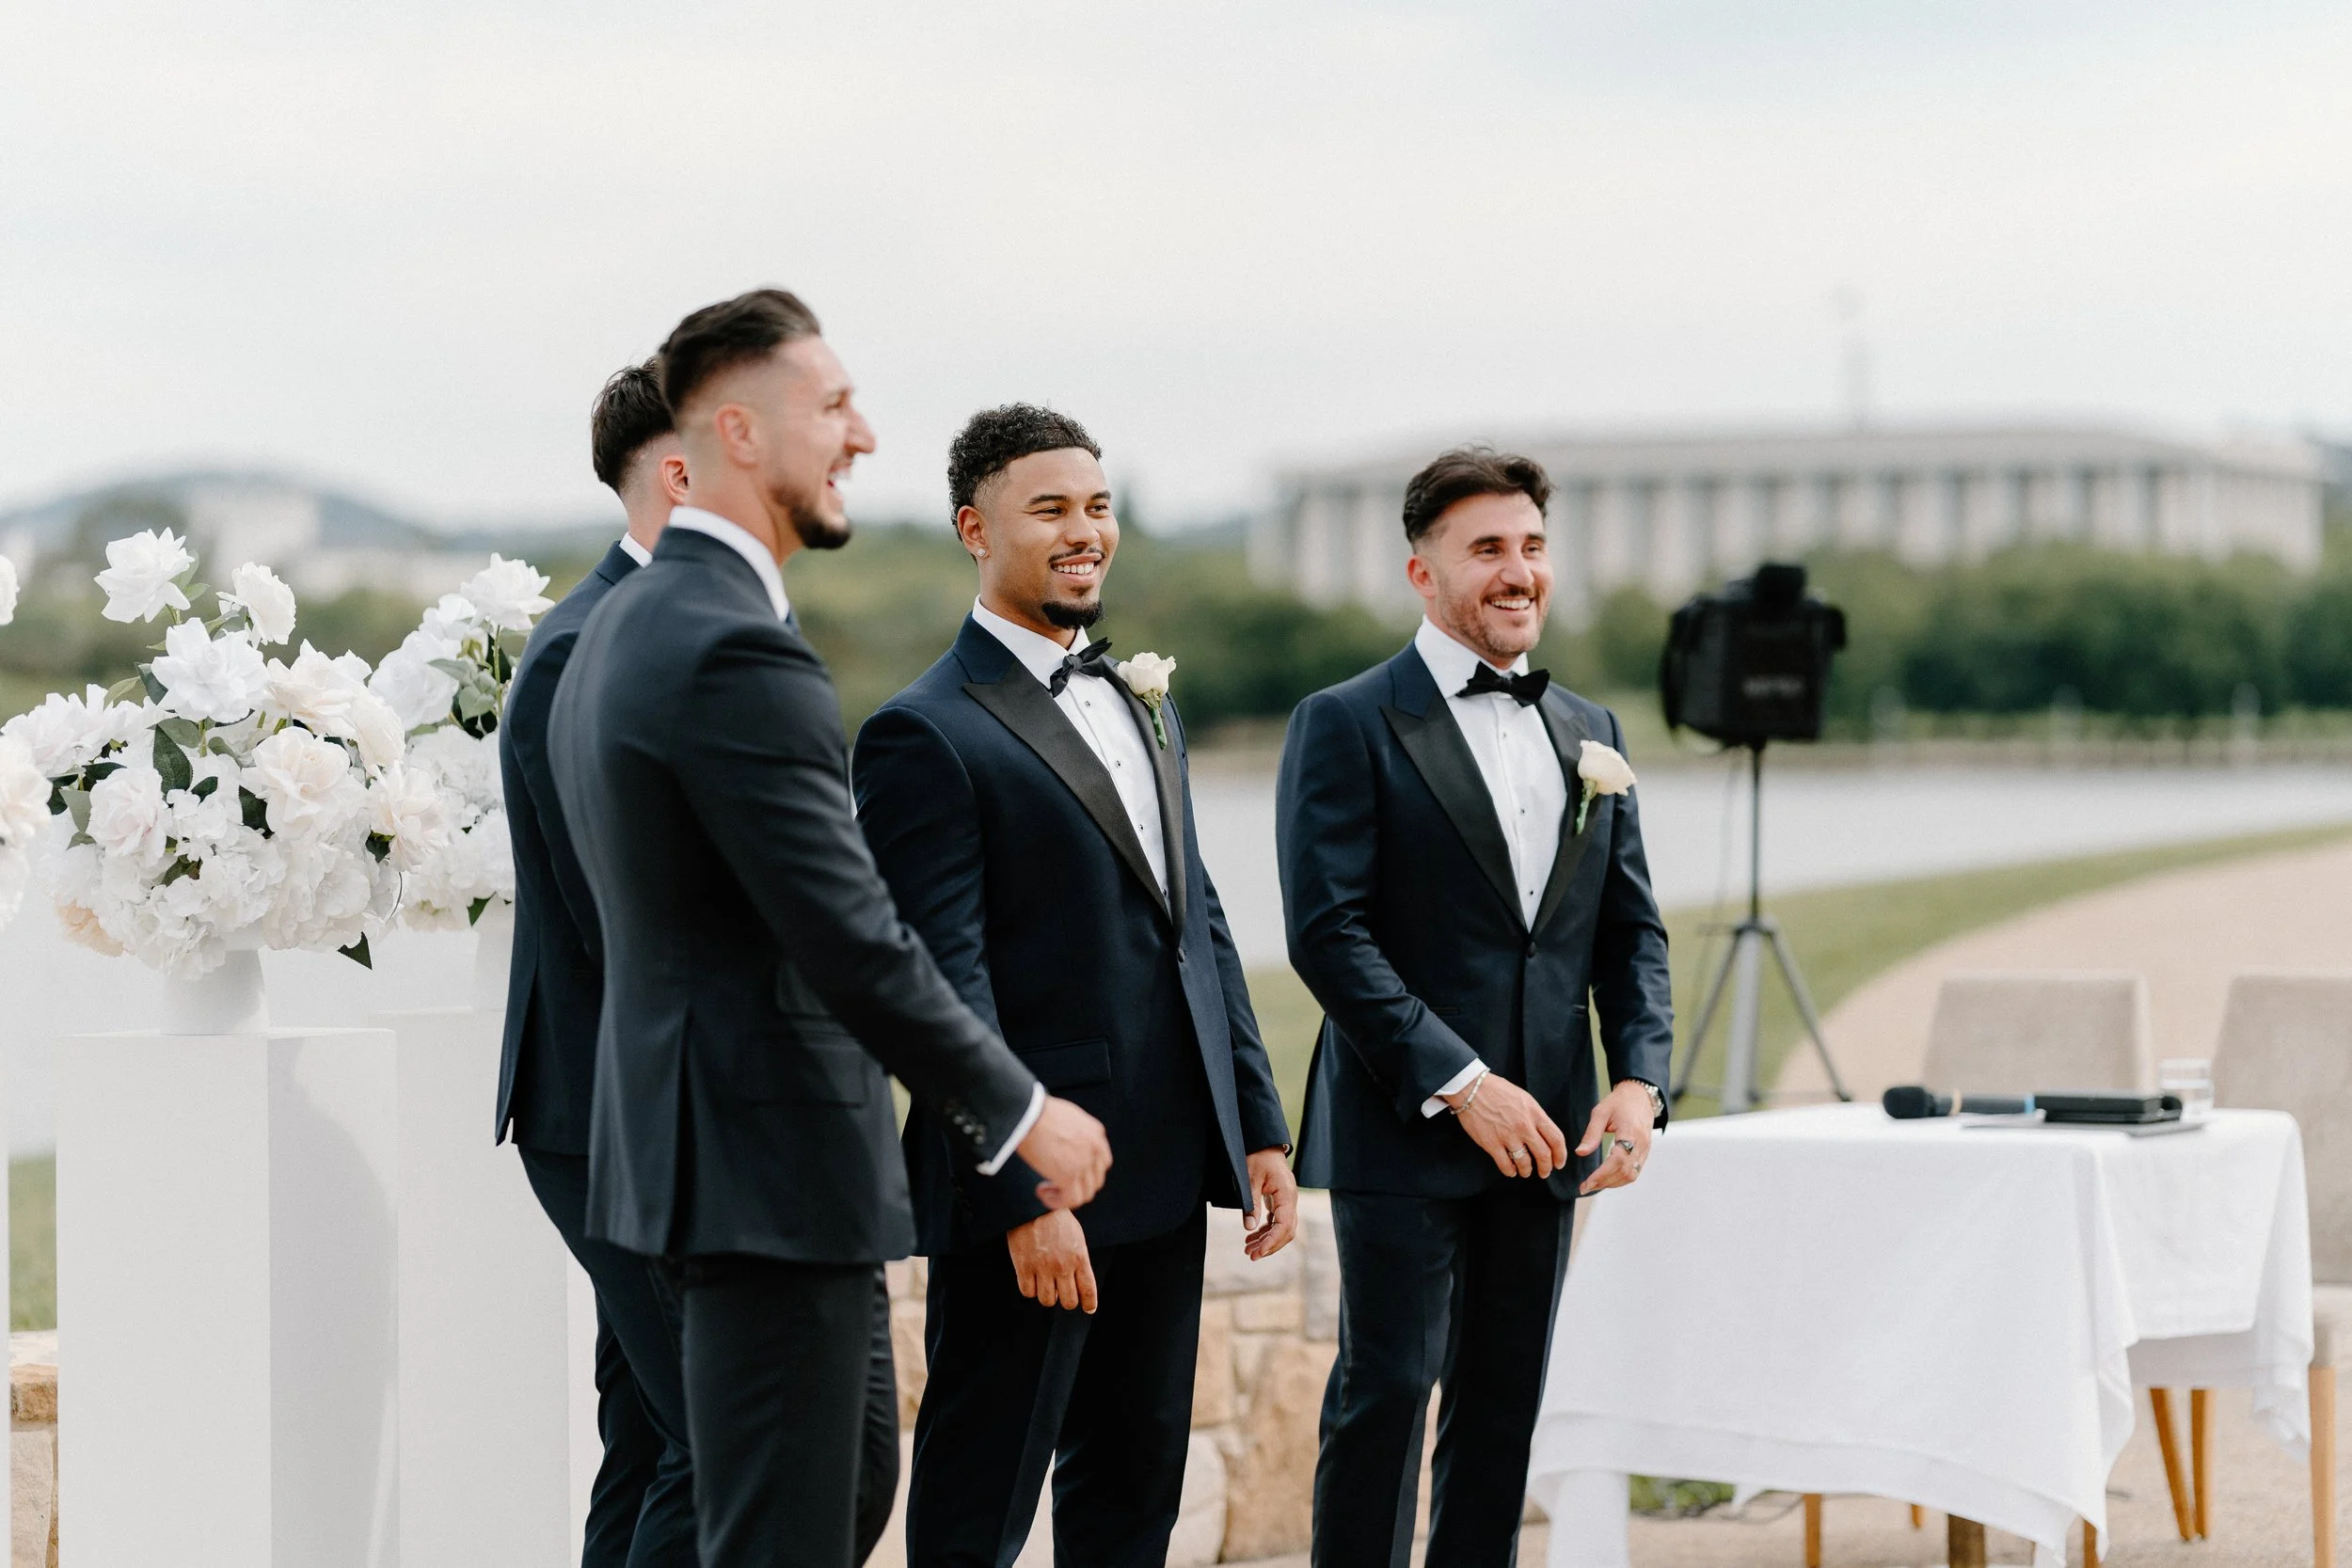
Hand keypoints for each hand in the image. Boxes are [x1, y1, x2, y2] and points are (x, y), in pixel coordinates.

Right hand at [1008, 1210, 1096, 1312]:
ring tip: (1046, 1284)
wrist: (1033, 1206)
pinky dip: (1030, 1289)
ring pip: (1047, 1300)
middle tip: (1062, 1293)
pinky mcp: (1023, 1267)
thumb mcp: (1076, 1237)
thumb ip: (1079, 1260)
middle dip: (1067, 1300)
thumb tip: (1080, 1282)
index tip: (1088, 1308)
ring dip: (1047, 1296)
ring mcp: (1042, 1268)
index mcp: (1079, 1257)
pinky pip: (1028, 1292)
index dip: (1089, 1303)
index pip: (1088, 1290)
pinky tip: (1031, 1279)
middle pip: (1069, 1301)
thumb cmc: (1056, 1219)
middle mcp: (1062, 1266)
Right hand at [1017, 1096, 1111, 1209]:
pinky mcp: (1069, 1176)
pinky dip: (1057, 1202)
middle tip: (1054, 1184)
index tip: (1065, 1171)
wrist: (1028, 1114)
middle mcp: (1095, 1149)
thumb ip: (1073, 1131)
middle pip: (1095, 1180)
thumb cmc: (1038, 1112)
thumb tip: (1062, 1143)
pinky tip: (1041, 1192)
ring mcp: (1084, 1164)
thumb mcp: (1067, 1116)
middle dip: (1076, 1185)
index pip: (1102, 1162)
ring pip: (1085, 1194)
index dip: (1085, 1172)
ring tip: (1045, 1189)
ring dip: (1065, 1195)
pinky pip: (1070, 1201)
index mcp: (1096, 1133)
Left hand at [1241, 1147, 1297, 1260]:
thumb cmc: (1257, 1157)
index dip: (1272, 1241)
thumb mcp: (1250, 1179)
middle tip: (1251, 1255)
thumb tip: (1249, 1228)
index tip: (1258, 1252)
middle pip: (1286, 1231)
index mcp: (1286, 1194)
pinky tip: (1252, 1237)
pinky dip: (1266, 1231)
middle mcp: (1291, 1200)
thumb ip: (1251, 1203)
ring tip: (1248, 1250)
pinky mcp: (1280, 1201)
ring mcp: (1287, 1201)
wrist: (1264, 1144)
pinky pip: (1276, 1221)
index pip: (1284, 1226)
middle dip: (1270, 1245)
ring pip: (1282, 1228)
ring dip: (1267, 1240)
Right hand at [1443, 1069, 1568, 1178]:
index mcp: (1534, 1113)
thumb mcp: (1523, 1098)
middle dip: (1546, 1168)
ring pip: (1525, 1163)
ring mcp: (1507, 1135)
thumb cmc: (1497, 1091)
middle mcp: (1524, 1126)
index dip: (1560, 1155)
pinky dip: (1510, 1171)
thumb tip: (1543, 1134)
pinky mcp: (1491, 1143)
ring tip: (1525, 1172)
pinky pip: (1505, 1165)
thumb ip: (1535, 1116)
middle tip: (1544, 1172)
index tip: (1559, 1163)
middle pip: (1543, 1154)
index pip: (1556, 1138)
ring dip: (1527, 1171)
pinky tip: (1510, 1170)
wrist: (1471, 1088)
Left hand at [1576, 1080, 1656, 1194]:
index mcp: (1630, 1132)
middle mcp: (1641, 1144)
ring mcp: (1645, 1149)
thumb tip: (1580, 1153)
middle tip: (1585, 1188)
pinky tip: (1607, 1179)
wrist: (1640, 1096)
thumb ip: (1591, 1134)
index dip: (1602, 1175)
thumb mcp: (1601, 1112)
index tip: (1587, 1183)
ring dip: (1613, 1184)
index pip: (1617, 1160)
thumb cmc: (1619, 1102)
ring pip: (1631, 1175)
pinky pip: (1635, 1171)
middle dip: (1604, 1183)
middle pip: (1625, 1172)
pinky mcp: (1645, 1152)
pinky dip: (1621, 1179)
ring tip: (1594, 1185)